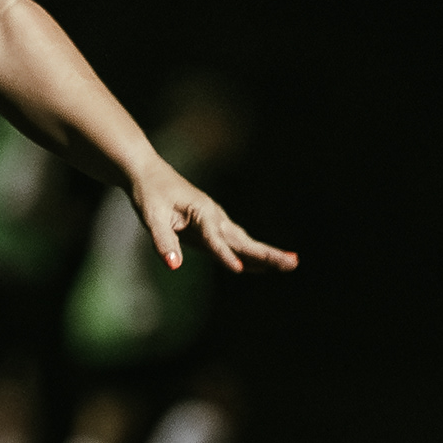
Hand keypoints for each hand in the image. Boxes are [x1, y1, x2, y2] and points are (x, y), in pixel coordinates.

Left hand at [129, 156, 298, 276]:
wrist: (148, 172)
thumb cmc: (149, 193)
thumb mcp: (151, 217)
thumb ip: (163, 241)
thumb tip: (173, 266)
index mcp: (201, 212)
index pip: (214, 239)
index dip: (224, 255)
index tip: (240, 270)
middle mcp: (214, 216)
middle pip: (243, 240)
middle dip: (267, 254)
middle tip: (293, 264)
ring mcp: (216, 221)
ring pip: (243, 242)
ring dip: (266, 254)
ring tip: (290, 264)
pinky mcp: (212, 227)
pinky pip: (234, 243)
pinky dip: (249, 254)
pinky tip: (261, 266)